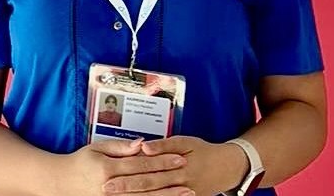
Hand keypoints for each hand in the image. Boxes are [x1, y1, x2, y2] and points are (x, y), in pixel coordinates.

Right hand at [56, 138, 187, 195]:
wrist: (60, 184)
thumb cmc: (80, 162)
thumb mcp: (97, 148)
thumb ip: (120, 146)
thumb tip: (142, 143)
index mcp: (108, 168)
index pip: (142, 164)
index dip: (162, 161)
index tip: (180, 158)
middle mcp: (111, 187)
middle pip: (146, 184)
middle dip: (169, 181)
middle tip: (189, 178)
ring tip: (185, 194)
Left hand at [102, 136, 248, 195]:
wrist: (227, 168)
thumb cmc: (204, 151)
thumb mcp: (186, 142)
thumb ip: (164, 145)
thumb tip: (143, 146)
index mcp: (177, 165)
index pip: (148, 171)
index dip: (128, 174)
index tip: (109, 177)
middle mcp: (178, 182)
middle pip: (148, 186)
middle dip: (126, 188)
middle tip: (107, 189)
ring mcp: (182, 193)